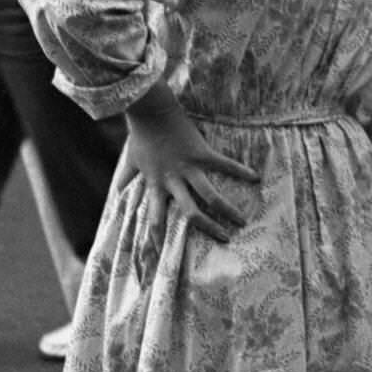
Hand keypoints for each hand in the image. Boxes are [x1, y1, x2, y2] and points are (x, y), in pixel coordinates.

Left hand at [117, 96, 259, 249]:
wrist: (151, 111)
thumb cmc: (140, 136)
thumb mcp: (130, 161)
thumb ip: (125, 179)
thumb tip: (115, 193)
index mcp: (157, 186)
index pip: (155, 221)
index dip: (156, 242)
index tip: (159, 260)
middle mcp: (174, 182)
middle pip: (192, 214)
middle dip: (209, 229)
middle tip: (224, 239)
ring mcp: (189, 168)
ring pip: (211, 196)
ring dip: (228, 210)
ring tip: (243, 221)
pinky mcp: (202, 152)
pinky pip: (224, 164)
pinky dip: (240, 170)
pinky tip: (255, 177)